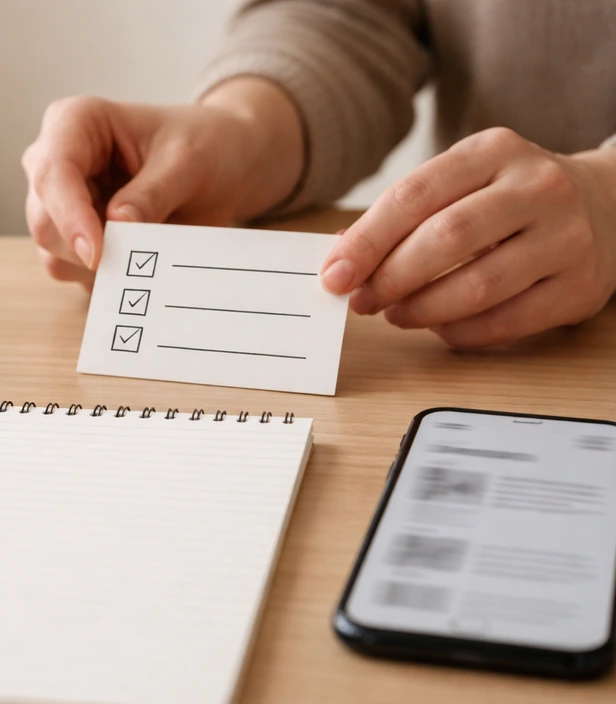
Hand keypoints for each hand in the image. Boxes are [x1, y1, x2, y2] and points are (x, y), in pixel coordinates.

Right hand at [22, 78, 303, 287]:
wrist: (220, 165)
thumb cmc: (201, 146)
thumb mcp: (188, 162)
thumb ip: (152, 194)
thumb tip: (117, 226)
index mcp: (75, 123)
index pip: (52, 173)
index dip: (69, 216)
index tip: (98, 254)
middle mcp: (55, 162)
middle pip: (45, 220)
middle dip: (86, 248)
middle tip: (138, 258)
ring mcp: (59, 203)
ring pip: (53, 251)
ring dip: (99, 264)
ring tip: (149, 247)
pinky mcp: (71, 237)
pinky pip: (71, 270)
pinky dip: (105, 276)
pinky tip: (140, 258)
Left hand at [320, 127, 615, 346]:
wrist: (606, 204)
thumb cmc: (510, 198)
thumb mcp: (462, 182)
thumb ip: (404, 214)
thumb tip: (340, 257)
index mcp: (494, 151)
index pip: (415, 195)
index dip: (367, 240)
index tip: (335, 274)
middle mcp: (537, 187)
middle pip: (446, 239)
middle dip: (391, 278)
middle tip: (363, 300)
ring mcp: (566, 237)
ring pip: (478, 285)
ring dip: (422, 309)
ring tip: (396, 314)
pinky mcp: (579, 287)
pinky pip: (507, 322)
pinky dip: (460, 332)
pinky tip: (438, 327)